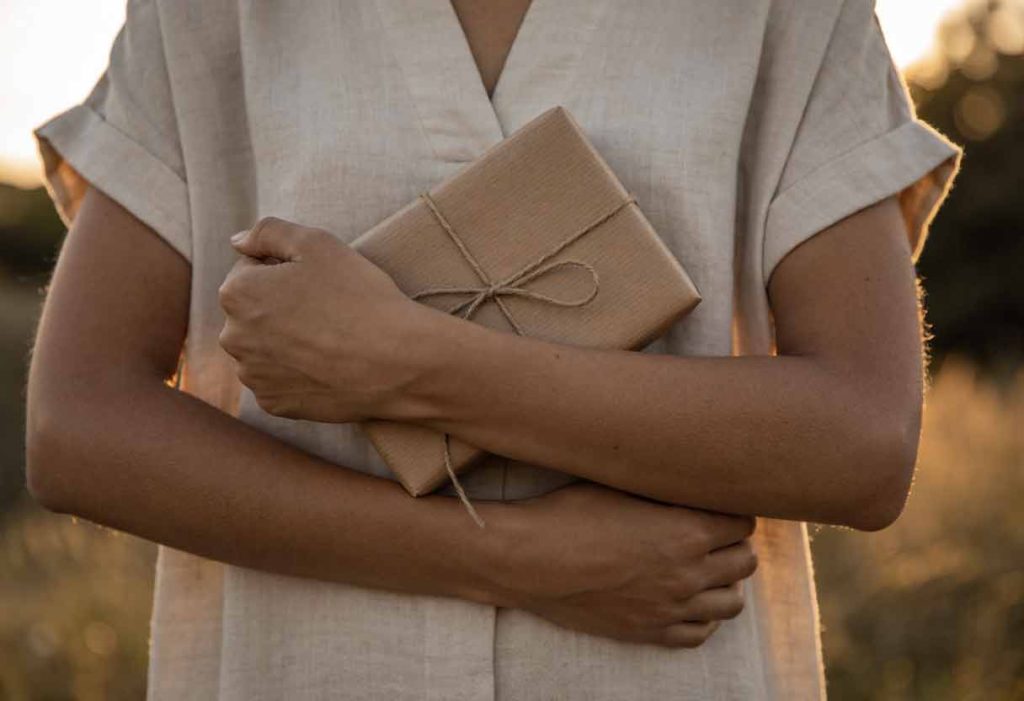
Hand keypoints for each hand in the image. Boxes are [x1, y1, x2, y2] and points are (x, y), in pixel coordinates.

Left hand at [217, 217, 434, 421]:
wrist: (396, 361)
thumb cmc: (358, 297)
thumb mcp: (317, 244)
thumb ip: (268, 232)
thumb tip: (237, 241)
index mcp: (237, 293)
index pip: (251, 271)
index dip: (287, 271)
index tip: (318, 282)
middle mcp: (233, 338)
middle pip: (254, 312)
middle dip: (280, 307)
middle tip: (326, 309)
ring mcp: (254, 376)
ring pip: (264, 348)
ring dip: (286, 341)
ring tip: (329, 338)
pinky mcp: (275, 404)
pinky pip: (279, 380)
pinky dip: (297, 372)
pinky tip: (326, 365)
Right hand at [489, 482, 757, 647]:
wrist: (530, 560)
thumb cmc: (569, 514)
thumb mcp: (620, 487)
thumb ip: (664, 489)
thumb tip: (688, 480)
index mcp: (686, 531)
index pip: (743, 523)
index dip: (733, 511)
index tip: (718, 506)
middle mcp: (688, 573)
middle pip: (745, 561)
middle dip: (734, 544)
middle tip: (713, 534)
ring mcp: (670, 607)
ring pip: (732, 601)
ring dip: (726, 582)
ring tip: (706, 568)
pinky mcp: (649, 631)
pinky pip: (700, 632)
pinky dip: (703, 615)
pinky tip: (687, 599)